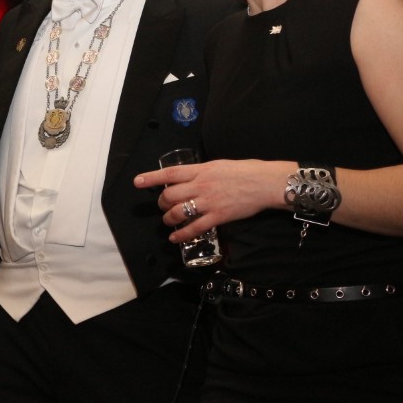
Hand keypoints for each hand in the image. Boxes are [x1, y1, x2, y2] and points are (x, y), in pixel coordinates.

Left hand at [134, 159, 291, 243]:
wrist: (265, 183)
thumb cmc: (244, 171)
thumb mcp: (218, 165)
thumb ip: (202, 172)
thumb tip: (189, 177)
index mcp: (200, 170)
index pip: (170, 173)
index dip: (152, 178)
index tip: (137, 182)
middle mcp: (201, 185)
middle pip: (170, 195)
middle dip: (161, 202)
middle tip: (163, 205)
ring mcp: (208, 202)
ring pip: (178, 212)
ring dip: (168, 219)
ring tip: (167, 221)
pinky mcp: (218, 217)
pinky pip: (195, 228)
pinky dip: (182, 234)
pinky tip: (175, 237)